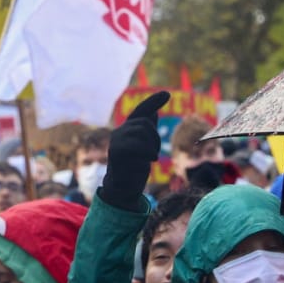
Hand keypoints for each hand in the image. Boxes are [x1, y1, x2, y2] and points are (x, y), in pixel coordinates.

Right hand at [100, 91, 169, 209]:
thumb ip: (147, 132)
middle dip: (155, 136)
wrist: (122, 188)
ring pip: (141, 130)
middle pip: (144, 122)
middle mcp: (119, 132)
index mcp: (127, 130)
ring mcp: (116, 141)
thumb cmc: (134, 168)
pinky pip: (137, 144)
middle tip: (155, 153)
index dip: (153, 102)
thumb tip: (154, 113)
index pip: (141, 112)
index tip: (167, 94)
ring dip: (151, 145)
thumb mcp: (145, 147)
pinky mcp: (116, 151)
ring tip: (151, 158)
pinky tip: (150, 160)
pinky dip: (147, 152)